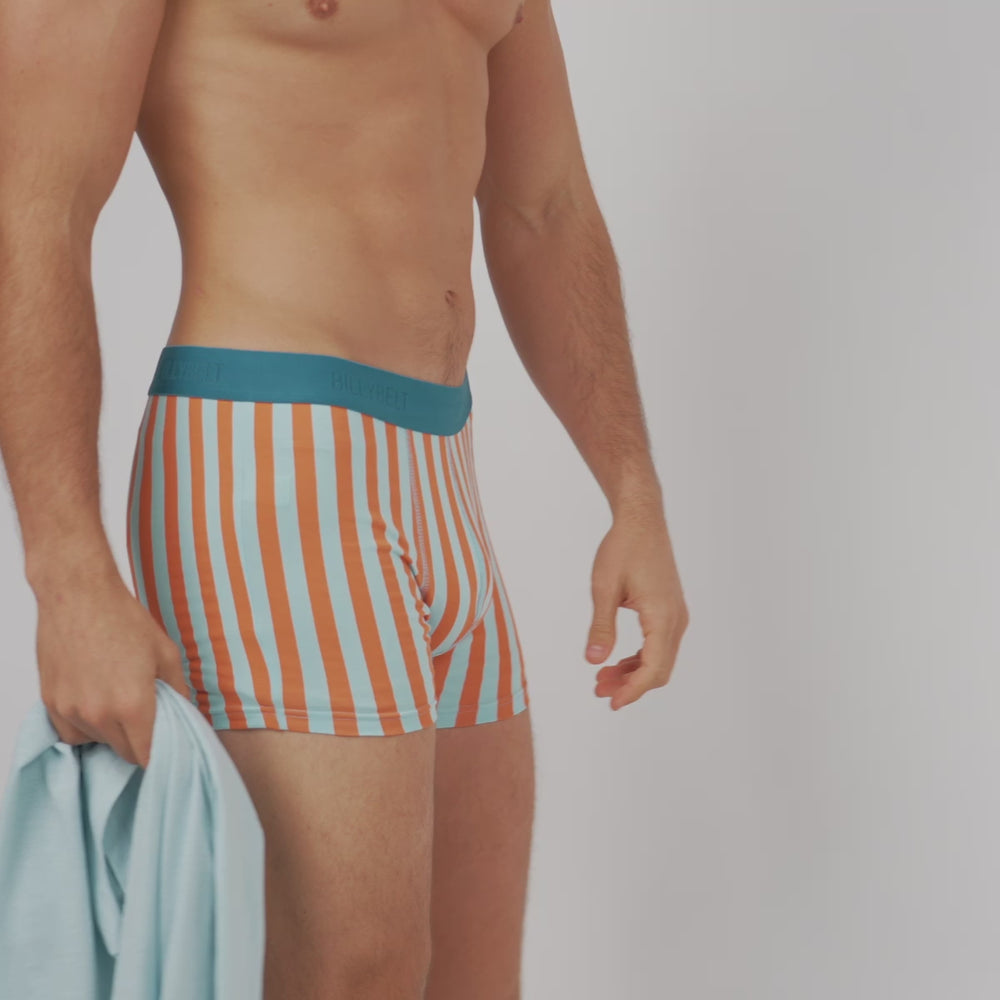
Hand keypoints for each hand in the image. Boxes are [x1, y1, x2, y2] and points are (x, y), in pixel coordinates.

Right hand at [34, 566, 189, 767]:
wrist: (78, 595)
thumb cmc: (125, 620)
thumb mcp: (166, 654)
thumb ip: (178, 691)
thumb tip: (186, 714)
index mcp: (132, 705)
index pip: (145, 755)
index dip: (157, 753)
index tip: (162, 744)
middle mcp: (99, 714)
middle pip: (122, 752)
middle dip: (137, 740)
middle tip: (145, 717)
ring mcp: (71, 710)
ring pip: (96, 742)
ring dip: (110, 733)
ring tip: (118, 701)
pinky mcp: (51, 703)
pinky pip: (70, 733)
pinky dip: (85, 727)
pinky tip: (96, 703)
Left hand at [586, 505, 688, 709]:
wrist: (642, 521)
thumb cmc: (623, 548)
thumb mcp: (603, 588)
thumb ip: (601, 627)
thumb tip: (593, 661)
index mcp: (662, 616)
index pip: (653, 668)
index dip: (633, 690)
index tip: (612, 703)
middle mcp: (676, 619)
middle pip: (659, 669)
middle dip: (630, 685)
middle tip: (599, 691)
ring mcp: (676, 615)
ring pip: (660, 659)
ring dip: (634, 673)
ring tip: (602, 679)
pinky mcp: (670, 610)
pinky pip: (659, 645)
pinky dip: (639, 658)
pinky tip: (616, 662)